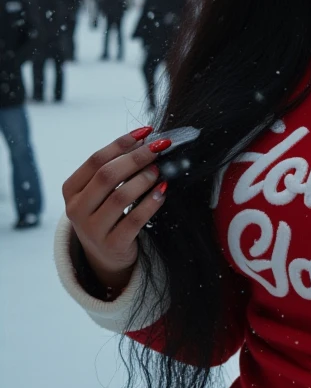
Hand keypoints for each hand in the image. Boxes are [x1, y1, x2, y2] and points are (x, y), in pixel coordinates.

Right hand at [62, 128, 169, 295]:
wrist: (105, 256)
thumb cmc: (107, 213)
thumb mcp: (101, 192)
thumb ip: (116, 168)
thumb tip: (145, 140)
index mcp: (71, 190)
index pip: (95, 160)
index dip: (121, 143)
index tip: (145, 132)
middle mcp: (76, 210)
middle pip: (107, 176)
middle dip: (136, 158)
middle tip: (158, 148)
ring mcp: (92, 230)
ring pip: (121, 197)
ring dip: (144, 179)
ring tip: (159, 170)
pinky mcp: (112, 245)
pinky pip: (135, 220)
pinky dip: (151, 203)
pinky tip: (162, 191)